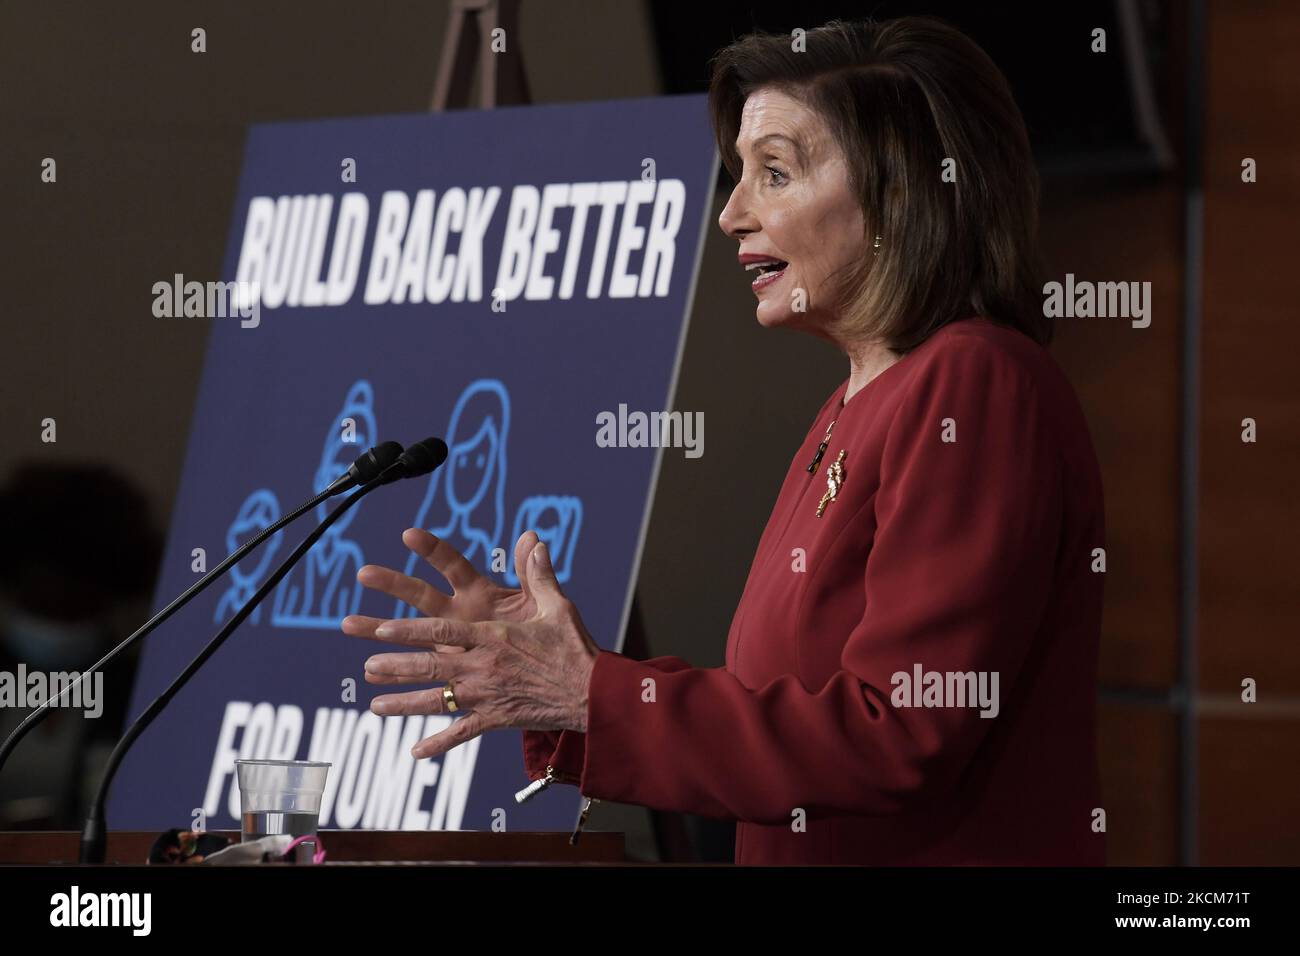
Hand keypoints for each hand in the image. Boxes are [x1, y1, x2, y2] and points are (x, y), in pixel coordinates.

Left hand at [340, 528, 599, 759]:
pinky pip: (463, 732)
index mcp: (494, 636)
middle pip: (432, 666)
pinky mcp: (497, 718)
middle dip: (396, 665)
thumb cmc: (575, 647)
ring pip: (439, 700)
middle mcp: (485, 667)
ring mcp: (488, 695)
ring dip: (405, 704)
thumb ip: (539, 574)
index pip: (444, 632)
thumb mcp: (557, 606)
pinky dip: (439, 743)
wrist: (593, 694)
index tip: (384, 629)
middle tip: (367, 665)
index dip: (411, 631)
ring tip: (375, 706)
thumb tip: (534, 539)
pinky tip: (415, 752)